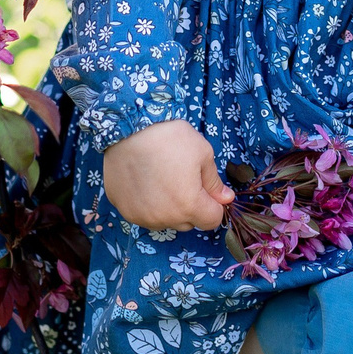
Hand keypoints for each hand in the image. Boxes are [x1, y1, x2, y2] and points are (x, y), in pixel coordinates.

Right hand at [102, 119, 233, 231]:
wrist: (126, 131)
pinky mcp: (126, 211)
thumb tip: (226, 199)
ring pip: (166, 221)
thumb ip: (214, 182)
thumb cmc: (168, 139)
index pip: (212, 220)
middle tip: (183, 180)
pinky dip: (150, 205)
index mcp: (189, 206)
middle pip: (189, 222)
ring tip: (163, 180)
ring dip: (170, 209)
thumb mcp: (202, 153)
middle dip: (192, 207)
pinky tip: (146, 183)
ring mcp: (143, 218)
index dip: (214, 204)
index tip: (206, 189)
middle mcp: (166, 218)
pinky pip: (145, 216)